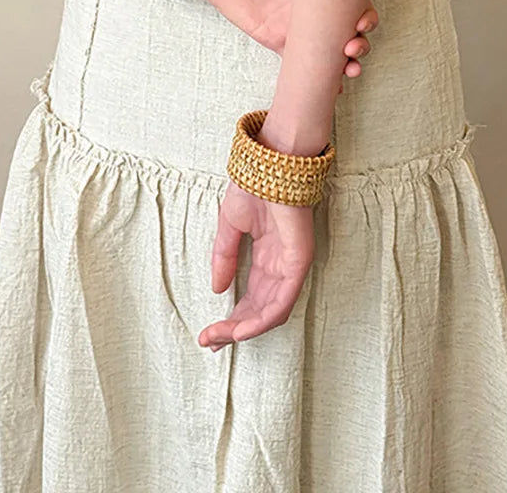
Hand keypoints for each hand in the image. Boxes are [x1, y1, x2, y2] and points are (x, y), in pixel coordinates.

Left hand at [171, 0, 377, 85]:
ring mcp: (297, 26)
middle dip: (359, 46)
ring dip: (345, 65)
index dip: (366, 18)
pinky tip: (332, 88)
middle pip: (348, 33)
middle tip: (352, 47)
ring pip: (329, 52)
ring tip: (349, 69)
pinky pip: (301, 63)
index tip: (363, 22)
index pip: (356, 5)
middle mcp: (315, 7)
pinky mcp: (277, 40)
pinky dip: (318, 77)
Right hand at [197, 181, 313, 350]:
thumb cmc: (254, 187)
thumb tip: (216, 289)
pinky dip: (263, 318)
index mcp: (267, 257)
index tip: (208, 333)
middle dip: (234, 329)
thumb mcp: (230, 227)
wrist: (270, 164)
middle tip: (210, 342)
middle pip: (260, 310)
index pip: (252, 297)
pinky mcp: (299, 261)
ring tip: (222, 338)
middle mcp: (281, 266)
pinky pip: (284, 300)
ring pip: (272, 311)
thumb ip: (224, 258)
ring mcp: (292, 265)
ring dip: (246, 329)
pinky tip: (242, 328)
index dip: (231, 318)